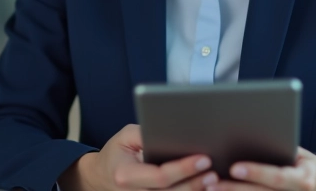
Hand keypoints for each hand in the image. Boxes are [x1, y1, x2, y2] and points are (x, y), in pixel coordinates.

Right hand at [61, 124, 218, 190]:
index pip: (160, 176)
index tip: (203, 159)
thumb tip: (170, 130)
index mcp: (126, 175)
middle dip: (194, 184)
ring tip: (215, 182)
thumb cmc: (117, 152)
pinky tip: (203, 189)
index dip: (183, 168)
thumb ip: (144, 133)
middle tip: (214, 173)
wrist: (100, 176)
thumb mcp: (125, 136)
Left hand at [211, 148, 315, 190]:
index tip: (234, 167)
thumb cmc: (303, 164)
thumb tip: (255, 132)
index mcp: (303, 179)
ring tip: (209, 189)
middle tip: (212, 183)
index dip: (256, 173)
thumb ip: (281, 147)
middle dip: (235, 189)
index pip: (277, 178)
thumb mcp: (300, 153)